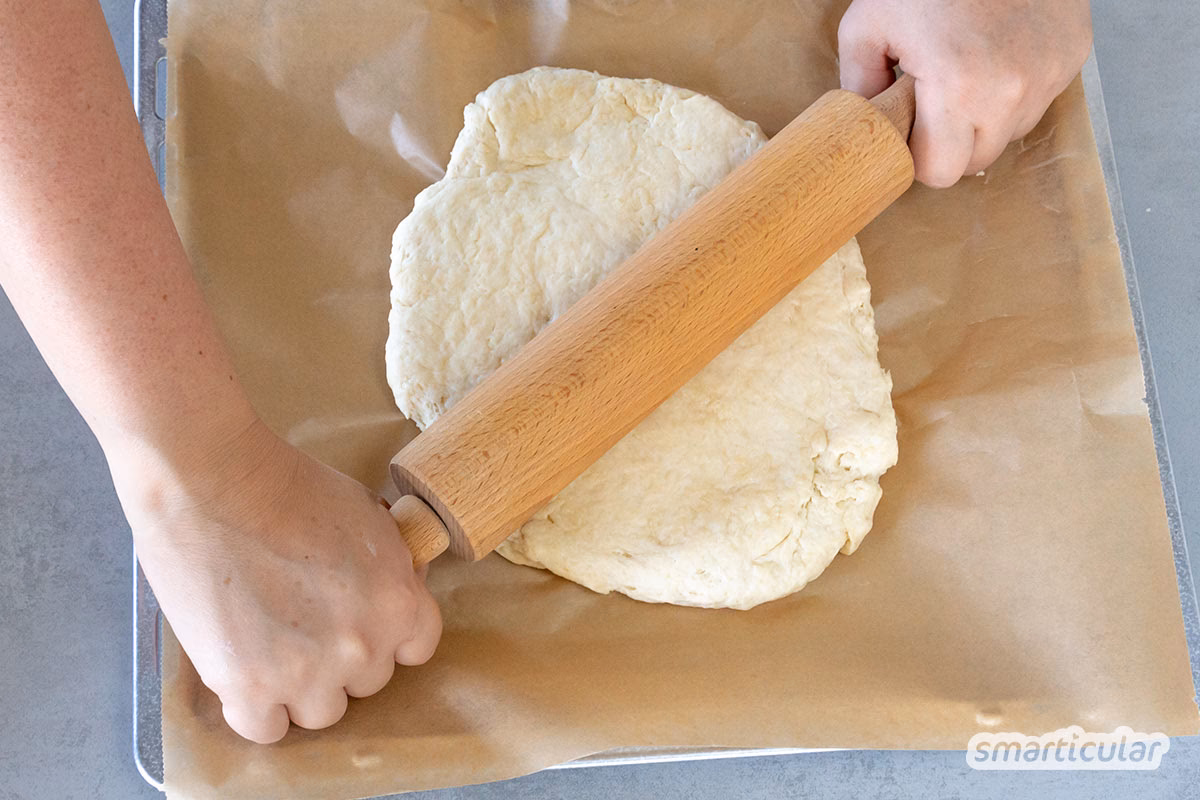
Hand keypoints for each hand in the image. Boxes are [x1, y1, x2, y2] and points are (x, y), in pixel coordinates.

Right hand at [112, 417, 441, 743]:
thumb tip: (401, 581)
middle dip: (342, 655)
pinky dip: (256, 709)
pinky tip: (245, 674)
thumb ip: (391, 562)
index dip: (388, 633)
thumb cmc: (288, 485)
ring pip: (322, 711)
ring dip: (303, 688)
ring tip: (273, 646)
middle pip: (367, 680)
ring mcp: (306, 674)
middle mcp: (362, 647)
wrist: (213, 483)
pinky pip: (266, 728)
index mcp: (399, 603)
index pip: (417, 647)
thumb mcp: (369, 516)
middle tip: (305, 620)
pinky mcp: (248, 687)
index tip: (362, 621)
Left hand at [838, 0, 1091, 186]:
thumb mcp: (869, 23)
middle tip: (933, 101)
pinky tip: (997, 53)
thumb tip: (862, 124)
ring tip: (966, 70)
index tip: (910, 134)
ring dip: (985, 117)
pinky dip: (1017, 88)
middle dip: (951, 142)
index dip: (919, 158)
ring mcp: (1049, 74)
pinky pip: (1039, 99)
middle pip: (976, 160)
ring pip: (1010, 133)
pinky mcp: (1072, 55)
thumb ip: (858, 85)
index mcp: (958, 88)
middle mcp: (1011, 91)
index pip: (940, 172)